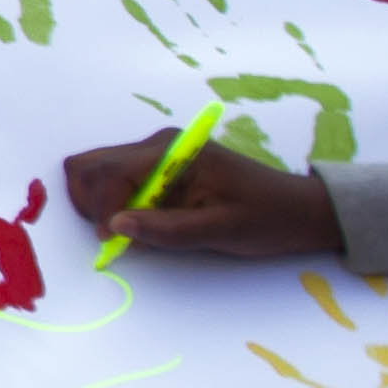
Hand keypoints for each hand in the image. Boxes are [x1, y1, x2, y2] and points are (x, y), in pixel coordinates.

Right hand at [61, 131, 341, 260]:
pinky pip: (115, 182)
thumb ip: (168, 229)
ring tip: (128, 230)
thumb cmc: (265, 218)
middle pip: (92, 164)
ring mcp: (156, 154)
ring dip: (99, 203)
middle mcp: (158, 145)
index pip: (113, 171)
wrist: (297, 210)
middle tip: (113, 235)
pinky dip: (112, 204)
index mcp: (174, 151)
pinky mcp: (157, 169)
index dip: (103, 208)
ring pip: (97, 171)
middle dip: (91, 201)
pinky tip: (139, 222)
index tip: (110, 242)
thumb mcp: (221, 230)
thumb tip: (115, 226)